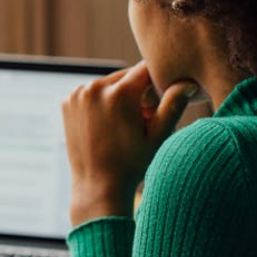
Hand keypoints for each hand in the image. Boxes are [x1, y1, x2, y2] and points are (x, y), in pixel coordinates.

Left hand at [61, 61, 197, 222]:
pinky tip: (106, 126)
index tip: (155, 106)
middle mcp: (95, 88)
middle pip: (126, 77)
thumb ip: (173, 105)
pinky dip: (101, 102)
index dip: (155, 85)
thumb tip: (189, 83)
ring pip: (109, 84)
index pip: (145, 70)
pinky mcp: (67, 102)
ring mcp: (78, 94)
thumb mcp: (158, 136)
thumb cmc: (131, 164)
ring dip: (119, 96)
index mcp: (119, 93)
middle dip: (137, 93)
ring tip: (123, 126)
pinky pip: (92, 93)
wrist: (97, 186)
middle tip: (141, 121)